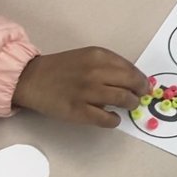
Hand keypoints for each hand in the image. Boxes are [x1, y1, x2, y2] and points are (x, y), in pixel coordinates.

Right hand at [13, 48, 147, 126]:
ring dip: (131, 104)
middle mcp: (95, 72)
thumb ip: (107, 65)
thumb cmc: (61, 68)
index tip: (144, 85)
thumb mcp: (86, 57)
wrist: (32, 79)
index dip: (141, 79)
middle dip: (140, 91)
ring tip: (128, 106)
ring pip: (124, 99)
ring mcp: (88, 92)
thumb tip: (132, 79)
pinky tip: (112, 118)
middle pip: (132, 83)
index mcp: (98, 56)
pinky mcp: (79, 111)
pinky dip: (114, 120)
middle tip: (139, 97)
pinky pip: (107, 119)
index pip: (131, 68)